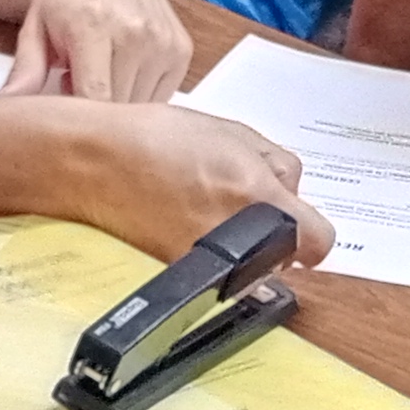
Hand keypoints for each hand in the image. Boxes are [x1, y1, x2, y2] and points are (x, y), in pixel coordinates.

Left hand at [6, 0, 192, 103]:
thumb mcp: (35, 27)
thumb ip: (24, 70)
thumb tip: (4, 108)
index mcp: (93, 26)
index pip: (96, 98)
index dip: (80, 119)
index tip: (65, 115)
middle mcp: (136, 32)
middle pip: (118, 108)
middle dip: (96, 110)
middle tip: (77, 85)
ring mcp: (163, 41)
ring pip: (140, 107)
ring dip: (119, 102)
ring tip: (100, 75)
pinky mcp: (181, 49)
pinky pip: (161, 97)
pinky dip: (141, 94)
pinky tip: (124, 72)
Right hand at [68, 103, 336, 267]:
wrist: (91, 163)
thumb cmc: (153, 140)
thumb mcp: (232, 132)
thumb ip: (276, 164)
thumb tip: (292, 191)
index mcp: (260, 200)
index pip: (318, 242)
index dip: (309, 231)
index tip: (299, 227)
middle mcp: (239, 242)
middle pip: (282, 256)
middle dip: (269, 233)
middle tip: (234, 202)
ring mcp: (208, 266)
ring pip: (246, 267)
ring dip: (238, 246)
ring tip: (200, 208)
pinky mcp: (180, 277)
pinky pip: (212, 272)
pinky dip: (204, 252)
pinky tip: (180, 221)